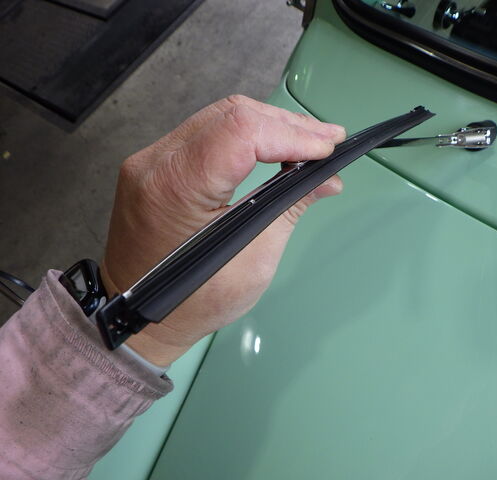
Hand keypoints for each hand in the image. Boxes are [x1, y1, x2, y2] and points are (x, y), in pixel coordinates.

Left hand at [102, 95, 345, 365]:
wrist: (139, 317)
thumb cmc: (189, 301)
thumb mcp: (254, 260)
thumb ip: (290, 206)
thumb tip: (326, 180)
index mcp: (175, 189)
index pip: (241, 133)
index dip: (291, 134)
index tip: (326, 149)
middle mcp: (155, 164)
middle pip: (232, 114)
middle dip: (288, 124)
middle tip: (328, 140)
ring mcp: (151, 159)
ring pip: (221, 116)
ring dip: (270, 125)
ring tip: (310, 141)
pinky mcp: (157, 163)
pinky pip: (208, 131)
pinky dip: (247, 134)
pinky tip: (275, 145)